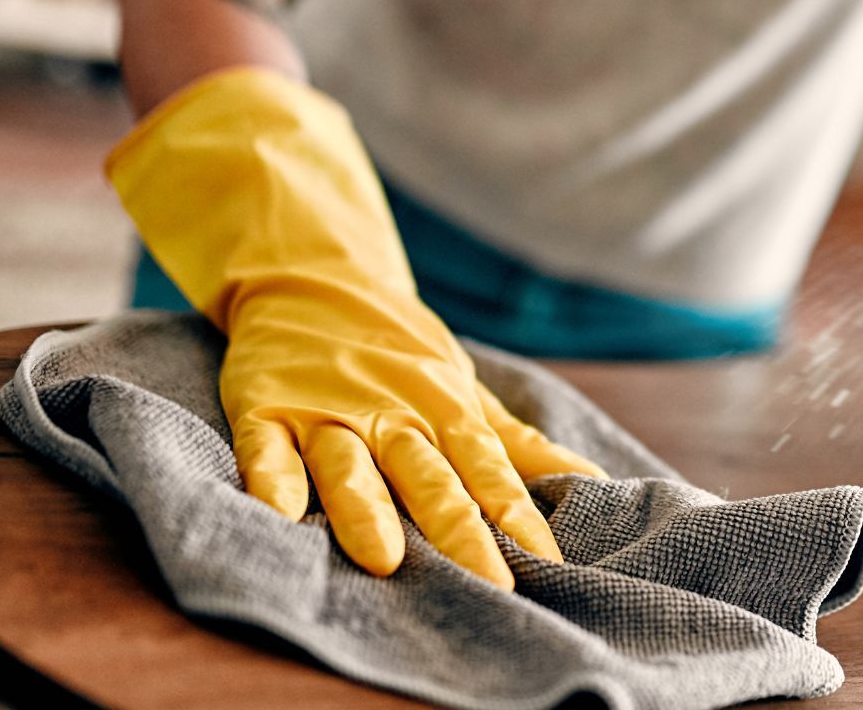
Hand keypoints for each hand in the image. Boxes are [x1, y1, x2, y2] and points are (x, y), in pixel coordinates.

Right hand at [108, 68, 603, 584]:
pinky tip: (278, 514)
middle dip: (459, 532)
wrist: (314, 277)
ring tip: (383, 559)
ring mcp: (327, 412)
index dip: (518, 517)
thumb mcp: (465, 392)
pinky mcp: (268, 408)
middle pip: (429, 479)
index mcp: (444, 413)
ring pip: (349, 466)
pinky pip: (268, 448)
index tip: (548, 566)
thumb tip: (594, 480)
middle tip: (487, 585)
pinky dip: (271, 477)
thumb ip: (518, 445)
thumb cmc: (401, 354)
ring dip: (367, 510)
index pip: (489, 471)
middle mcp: (391, 415)